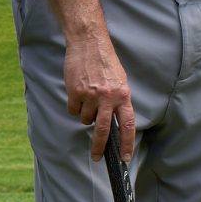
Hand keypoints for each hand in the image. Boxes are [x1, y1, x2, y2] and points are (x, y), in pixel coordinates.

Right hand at [64, 36, 134, 160]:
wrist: (89, 43)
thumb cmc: (106, 62)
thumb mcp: (120, 81)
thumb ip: (118, 101)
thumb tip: (115, 122)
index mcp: (123, 96)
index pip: (127, 125)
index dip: (127, 144)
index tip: (125, 158)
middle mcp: (108, 98)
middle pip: (103, 130)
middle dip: (99, 147)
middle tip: (96, 157)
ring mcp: (91, 96)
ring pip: (85, 119)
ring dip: (85, 114)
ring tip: (88, 97)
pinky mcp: (75, 92)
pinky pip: (73, 110)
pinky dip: (74, 105)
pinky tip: (78, 92)